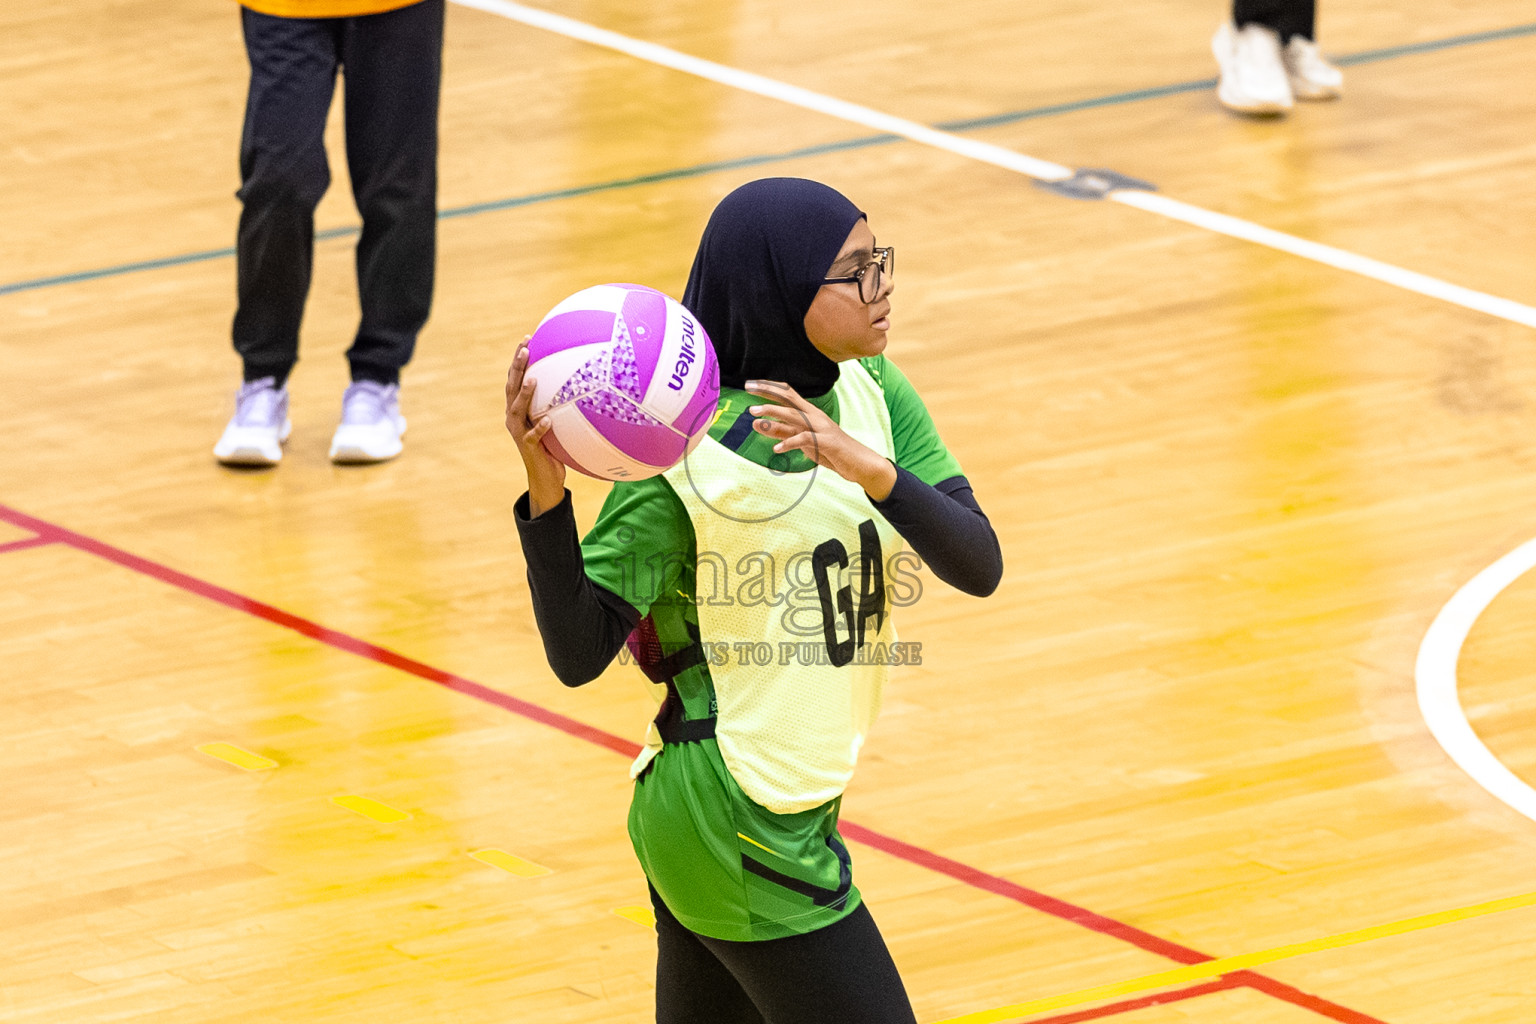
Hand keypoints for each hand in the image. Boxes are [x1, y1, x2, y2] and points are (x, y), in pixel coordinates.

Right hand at [506, 338, 566, 516]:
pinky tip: (549, 420)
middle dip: (517, 366)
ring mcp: (519, 432)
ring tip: (533, 379)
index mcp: (519, 407)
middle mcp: (514, 417)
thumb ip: (562, 402)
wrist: (546, 477)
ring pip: (517, 409)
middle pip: (511, 386)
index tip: (528, 338)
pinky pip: (533, 436)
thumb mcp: (557, 420)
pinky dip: (540, 428)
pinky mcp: (528, 447)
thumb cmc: (554, 445)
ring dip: (525, 393)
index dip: (519, 358)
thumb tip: (587, 380)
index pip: (516, 377)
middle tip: (525, 348)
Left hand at [746, 380, 896, 500]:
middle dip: (767, 392)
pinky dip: (789, 443)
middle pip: (788, 398)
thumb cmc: (830, 451)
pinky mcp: (826, 442)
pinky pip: (805, 439)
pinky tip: (776, 448)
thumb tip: (757, 424)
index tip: (751, 384)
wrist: (860, 463)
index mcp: (810, 413)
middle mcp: (815, 416)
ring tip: (754, 415)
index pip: (787, 393)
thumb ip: (781, 432)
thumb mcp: (802, 441)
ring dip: (773, 413)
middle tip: (747, 387)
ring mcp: (821, 428)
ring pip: (794, 416)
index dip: (769, 387)